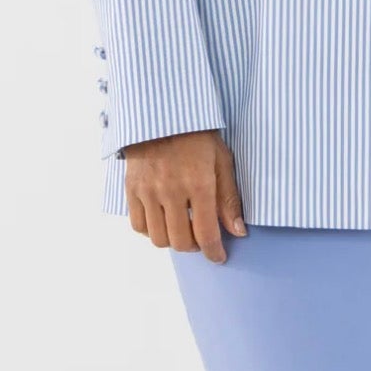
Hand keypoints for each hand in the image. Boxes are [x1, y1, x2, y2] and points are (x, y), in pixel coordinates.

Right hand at [122, 129, 247, 261]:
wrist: (163, 113)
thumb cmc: (197, 135)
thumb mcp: (222, 160)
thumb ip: (229, 198)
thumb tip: (238, 231)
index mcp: (198, 183)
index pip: (206, 234)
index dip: (214, 252)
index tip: (218, 256)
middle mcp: (171, 190)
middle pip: (180, 241)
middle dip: (194, 246)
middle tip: (201, 238)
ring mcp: (148, 190)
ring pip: (158, 238)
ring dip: (173, 240)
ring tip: (182, 228)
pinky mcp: (132, 188)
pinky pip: (138, 225)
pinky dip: (151, 230)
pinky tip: (162, 220)